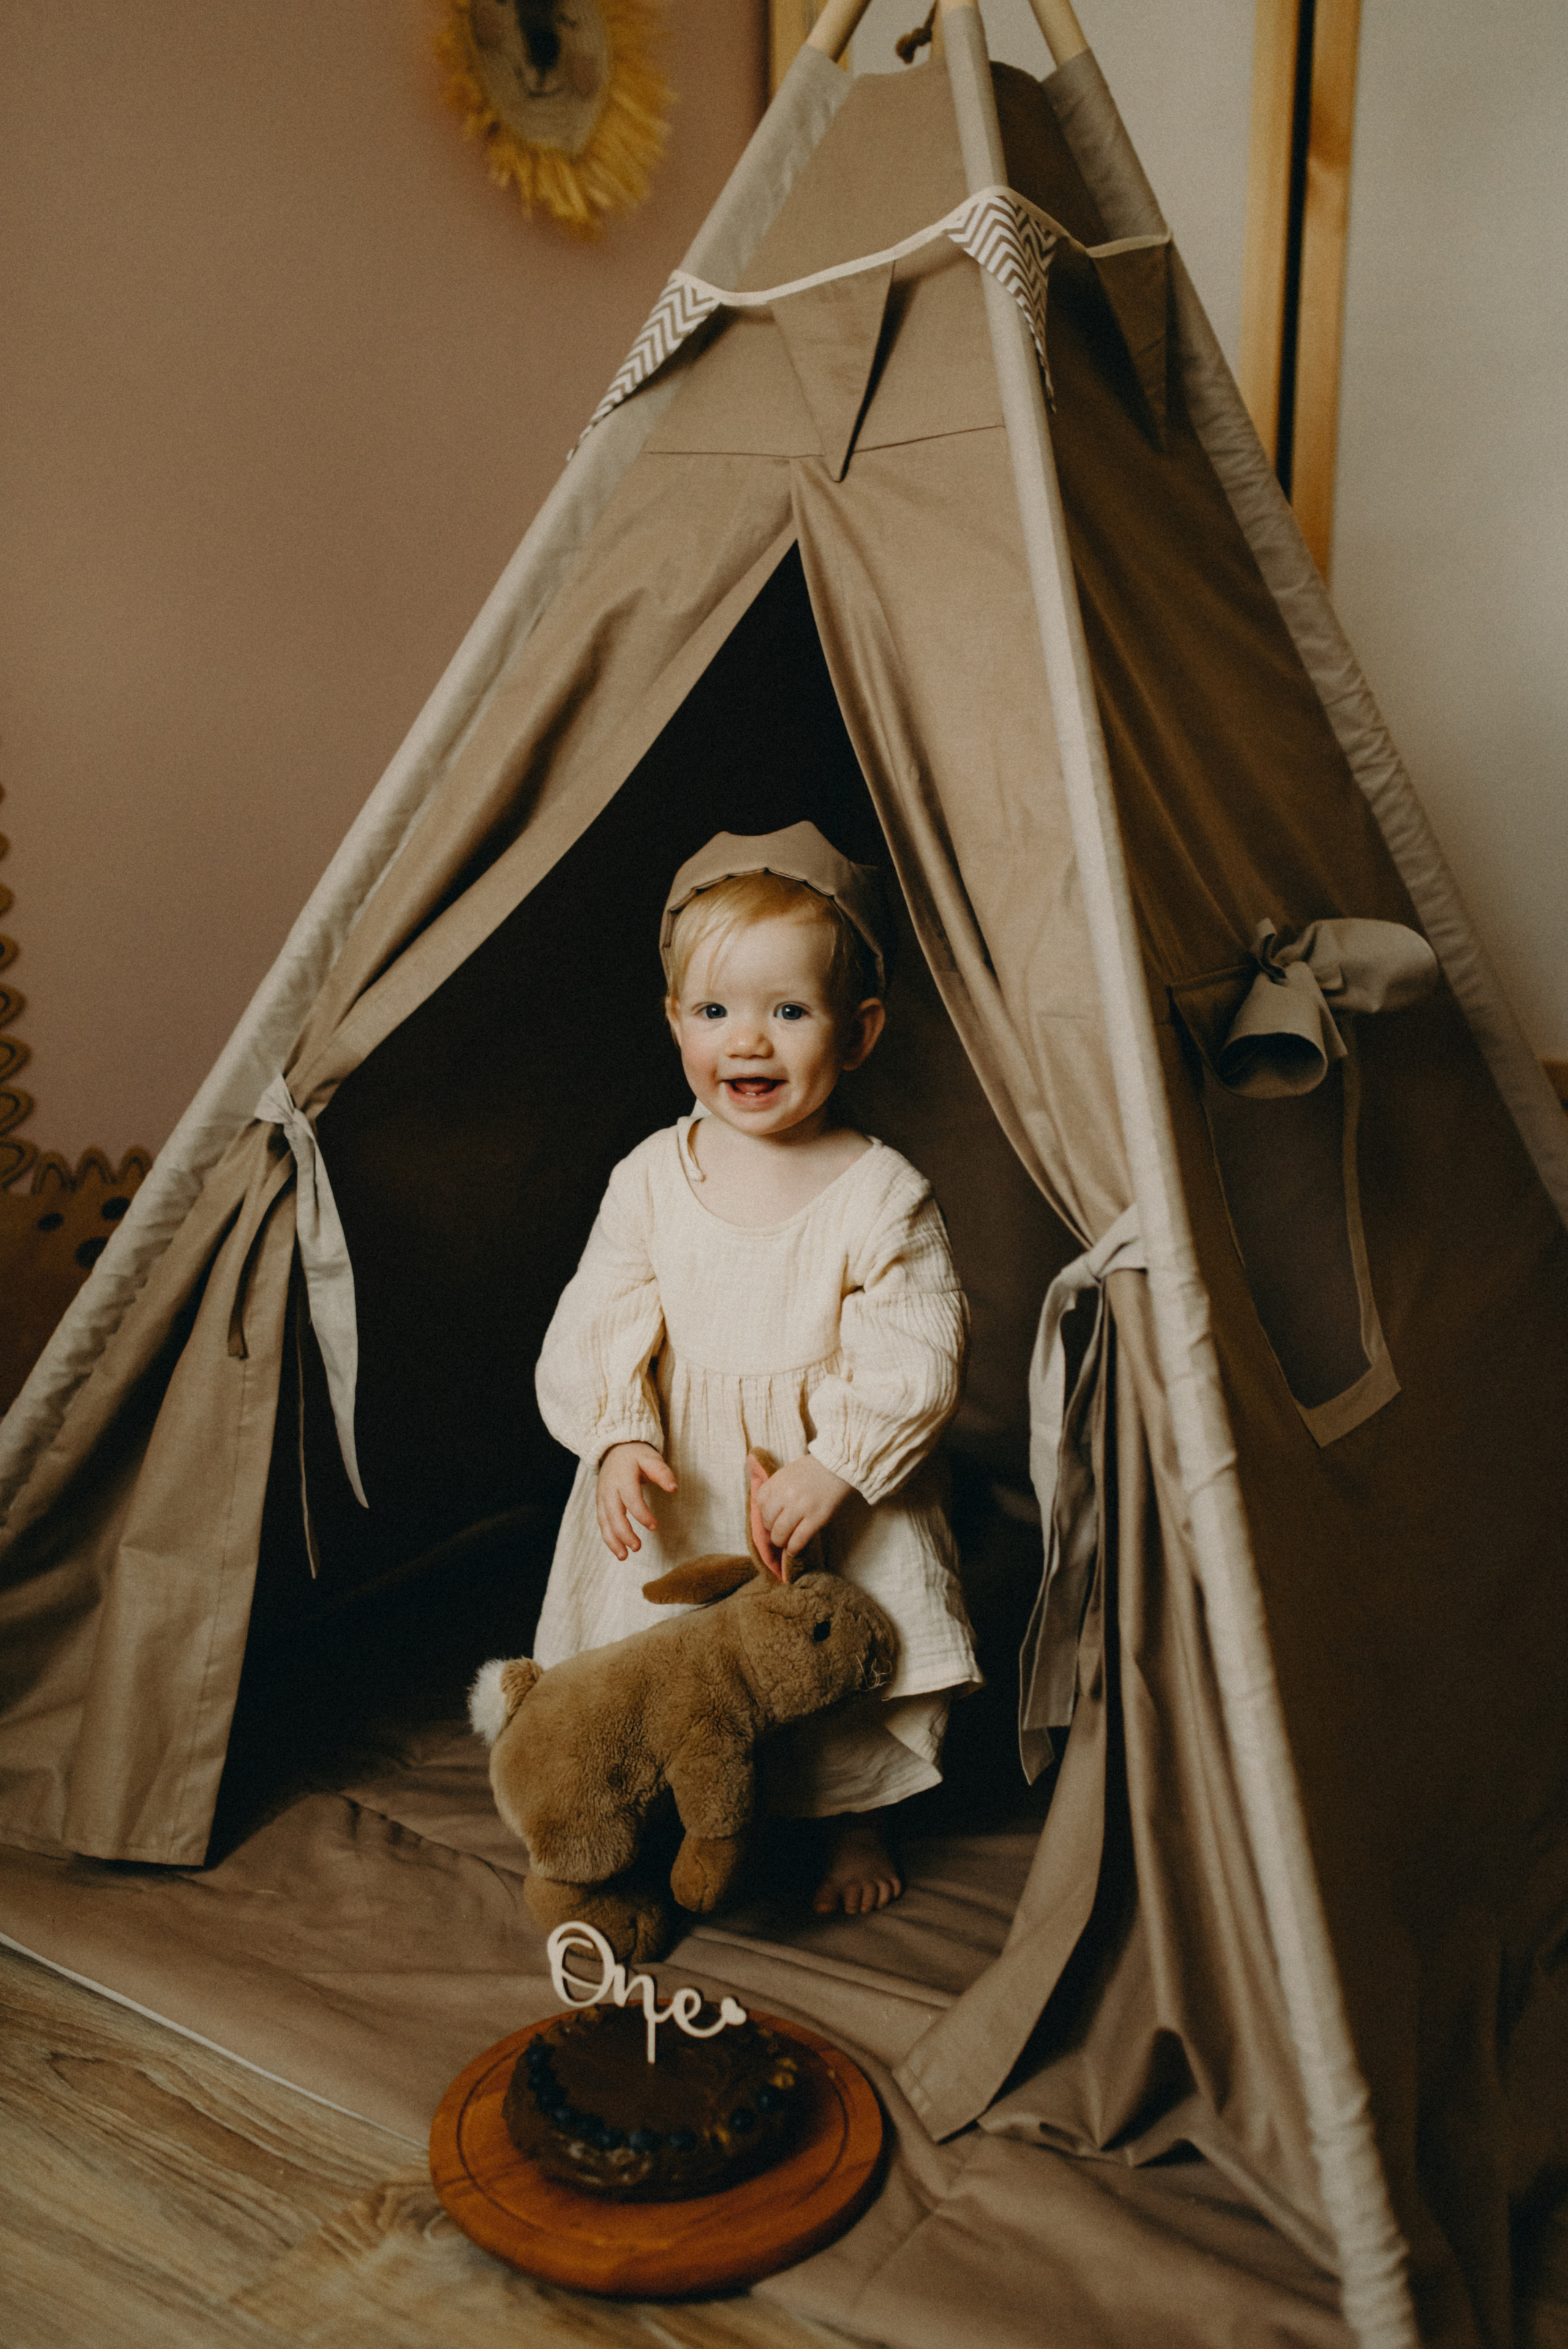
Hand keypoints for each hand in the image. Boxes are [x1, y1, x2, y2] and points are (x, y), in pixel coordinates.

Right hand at [597, 1442, 676, 1560]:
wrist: (614, 1448)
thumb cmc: (636, 1455)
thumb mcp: (651, 1458)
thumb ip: (662, 1473)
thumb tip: (673, 1488)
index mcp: (622, 1476)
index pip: (631, 1499)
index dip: (642, 1514)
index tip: (654, 1527)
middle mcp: (609, 1488)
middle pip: (614, 1514)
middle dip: (624, 1533)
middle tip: (638, 1548)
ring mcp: (602, 1496)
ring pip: (604, 1521)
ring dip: (612, 1540)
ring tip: (624, 1557)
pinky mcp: (600, 1503)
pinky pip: (602, 1523)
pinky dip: (608, 1538)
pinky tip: (618, 1550)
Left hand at [747, 1452, 851, 1580]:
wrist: (838, 1466)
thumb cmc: (812, 1470)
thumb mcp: (788, 1473)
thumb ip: (776, 1490)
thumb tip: (768, 1514)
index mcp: (777, 1482)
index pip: (760, 1505)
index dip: (765, 1515)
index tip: (772, 1519)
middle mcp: (786, 1495)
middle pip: (768, 1521)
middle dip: (772, 1530)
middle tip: (779, 1531)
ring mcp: (801, 1507)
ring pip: (780, 1533)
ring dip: (780, 1541)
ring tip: (785, 1542)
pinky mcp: (816, 1518)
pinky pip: (799, 1540)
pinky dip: (793, 1548)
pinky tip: (793, 1550)